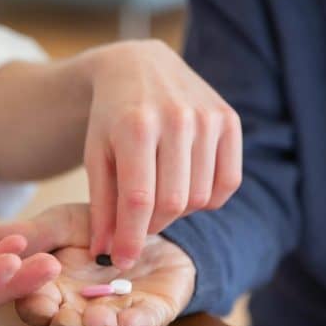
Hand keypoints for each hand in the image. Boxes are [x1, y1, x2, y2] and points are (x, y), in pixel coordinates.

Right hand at [0, 204, 195, 325]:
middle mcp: (81, 309)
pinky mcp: (151, 312)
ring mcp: (116, 314)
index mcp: (54, 291)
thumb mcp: (61, 223)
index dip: (32, 305)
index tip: (34, 297)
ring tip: (97, 320)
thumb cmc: (100, 226)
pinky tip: (130, 319)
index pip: (35, 306)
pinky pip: (144, 324)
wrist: (152, 221)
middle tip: (63, 318)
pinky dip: (137, 325)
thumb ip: (27, 235)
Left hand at [83, 40, 241, 268]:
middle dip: (153, 225)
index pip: (139, 199)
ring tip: (160, 196)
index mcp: (135, 125)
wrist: (138, 66)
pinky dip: (209, 198)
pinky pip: (228, 182)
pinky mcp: (229, 119)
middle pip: (173, 202)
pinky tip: (187, 186)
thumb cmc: (111, 117)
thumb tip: (106, 254)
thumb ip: (101, 206)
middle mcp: (176, 118)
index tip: (122, 260)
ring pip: (201, 196)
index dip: (131, 238)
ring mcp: (207, 117)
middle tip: (140, 222)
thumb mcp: (96, 156)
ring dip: (179, 211)